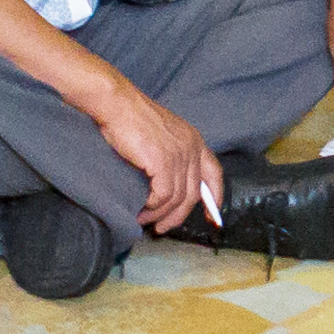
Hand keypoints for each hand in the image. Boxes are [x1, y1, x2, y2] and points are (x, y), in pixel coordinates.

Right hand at [94, 85, 226, 232]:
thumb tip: (170, 184)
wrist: (117, 104)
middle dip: (179, 216)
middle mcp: (192, 148)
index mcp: (195, 140)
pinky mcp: (162, 162)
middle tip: (163, 228)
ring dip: (160, 215)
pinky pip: (162, 196)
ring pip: (177, 199)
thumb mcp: (164, 135)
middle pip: (194, 193)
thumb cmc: (133, 118)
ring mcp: (178, 155)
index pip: (215, 173)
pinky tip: (141, 210)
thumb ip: (174, 154)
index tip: (213, 218)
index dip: (215, 197)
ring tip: (145, 221)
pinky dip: (152, 207)